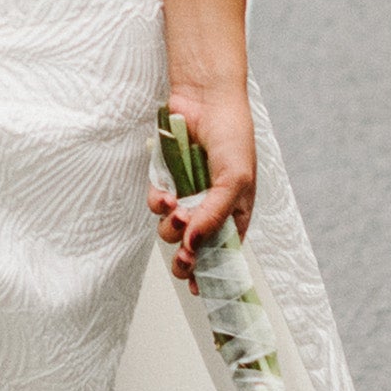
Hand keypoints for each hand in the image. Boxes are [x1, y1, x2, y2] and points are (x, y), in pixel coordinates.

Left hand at [151, 72, 255, 283]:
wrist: (205, 98)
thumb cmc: (232, 137)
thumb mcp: (234, 180)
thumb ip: (215, 214)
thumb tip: (194, 244)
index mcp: (235, 213)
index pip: (224, 253)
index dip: (212, 274)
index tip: (200, 292)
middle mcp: (210, 208)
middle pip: (194, 249)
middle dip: (187, 259)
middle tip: (183, 261)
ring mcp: (187, 195)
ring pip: (171, 229)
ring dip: (171, 226)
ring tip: (176, 211)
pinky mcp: (166, 180)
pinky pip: (156, 203)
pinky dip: (158, 203)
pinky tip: (165, 195)